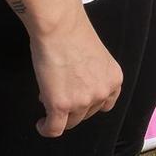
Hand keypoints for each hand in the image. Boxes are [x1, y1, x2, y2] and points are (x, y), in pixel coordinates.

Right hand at [30, 18, 121, 137]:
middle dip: (72, 107)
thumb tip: (73, 92)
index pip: (104, 104)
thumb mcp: (96, 59)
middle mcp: (102, 92)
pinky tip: (41, 124)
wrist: (60, 27)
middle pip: (86, 115)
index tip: (77, 99)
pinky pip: (54, 129)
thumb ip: (92, 77)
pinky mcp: (61, 105)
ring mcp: (82, 101)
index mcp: (114, 79)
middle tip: (58, 92)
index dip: (89, 103)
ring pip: (70, 123)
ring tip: (48, 98)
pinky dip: (46, 129)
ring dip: (58, 115)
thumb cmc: (73, 35)